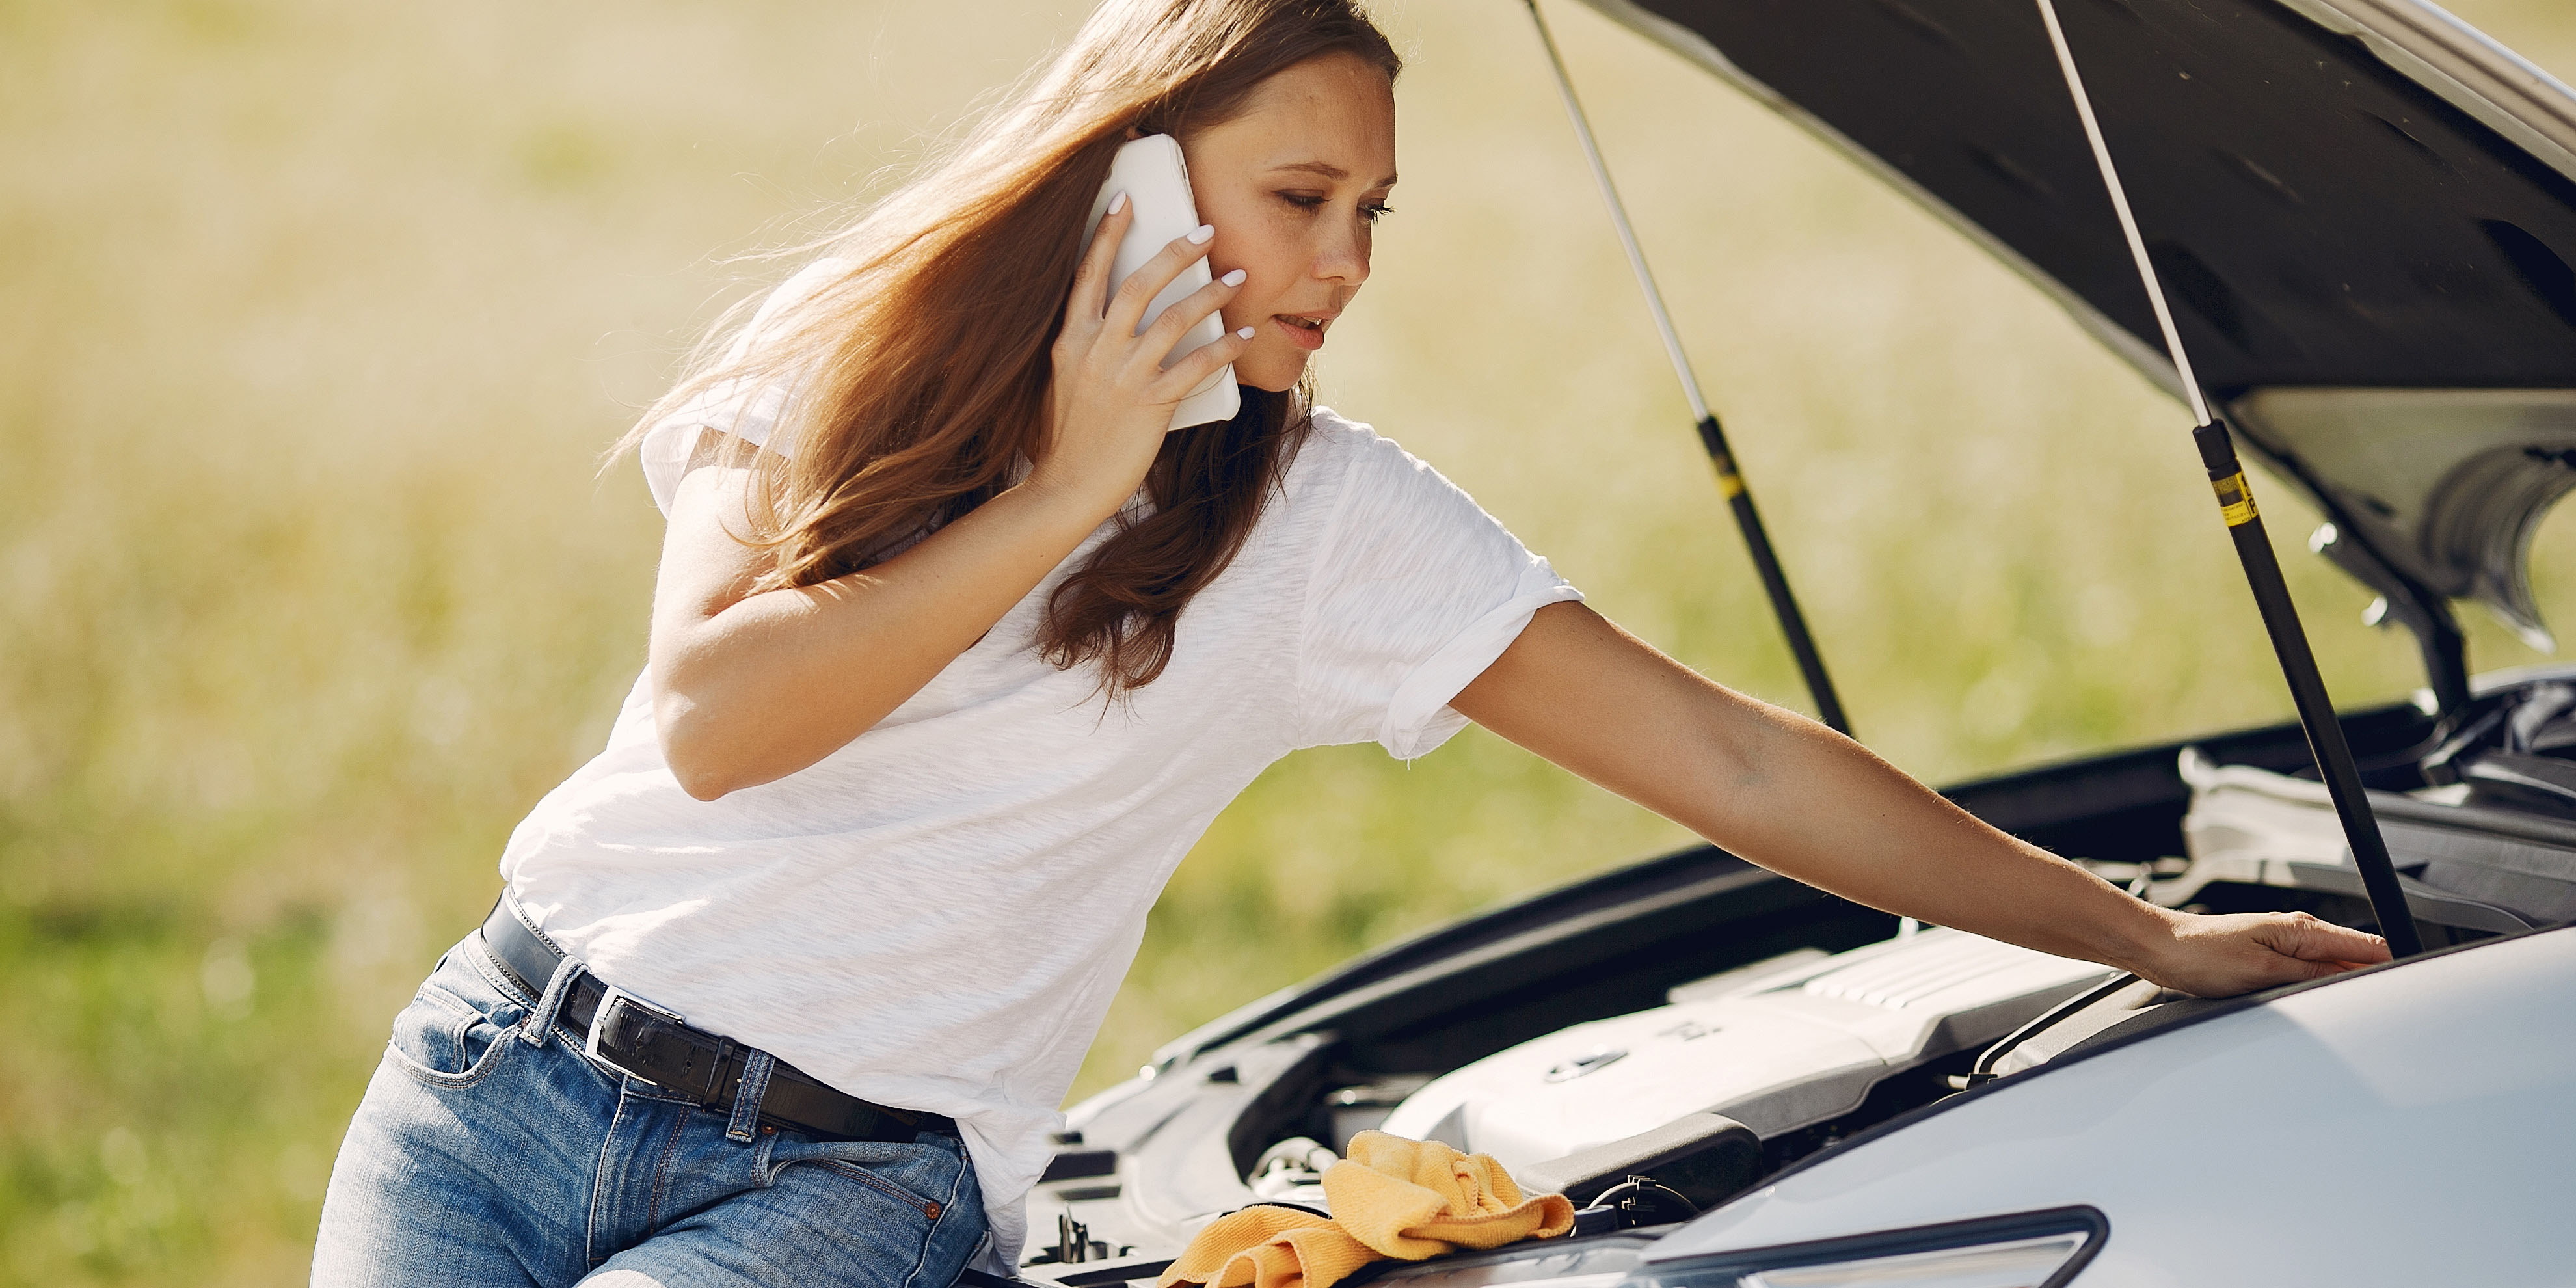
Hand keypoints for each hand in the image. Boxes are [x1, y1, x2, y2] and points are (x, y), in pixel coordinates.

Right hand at [1030, 195, 1253, 514]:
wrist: (1066, 486)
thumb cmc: (1067, 437)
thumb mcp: (1063, 380)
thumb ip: (1087, 347)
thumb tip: (1117, 322)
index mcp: (1070, 339)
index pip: (1088, 273)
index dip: (1109, 233)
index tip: (1127, 199)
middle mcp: (1095, 350)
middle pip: (1140, 283)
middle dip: (1177, 251)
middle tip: (1207, 230)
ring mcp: (1122, 376)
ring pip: (1174, 319)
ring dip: (1211, 294)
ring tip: (1238, 277)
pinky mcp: (1150, 405)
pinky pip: (1196, 367)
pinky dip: (1226, 349)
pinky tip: (1246, 336)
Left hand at [2134, 908, 2391, 997]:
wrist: (2161, 948)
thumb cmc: (2200, 955)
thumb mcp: (2263, 972)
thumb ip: (2312, 976)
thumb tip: (2353, 979)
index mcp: (2302, 931)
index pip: (2367, 946)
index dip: (2394, 965)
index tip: (2412, 987)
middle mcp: (2298, 935)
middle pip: (2356, 958)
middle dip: (2375, 981)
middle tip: (2393, 1012)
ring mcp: (2285, 947)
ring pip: (2335, 968)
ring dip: (2349, 986)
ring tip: (2364, 1012)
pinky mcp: (2271, 959)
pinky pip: (2311, 974)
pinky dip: (2324, 988)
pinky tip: (2325, 1004)